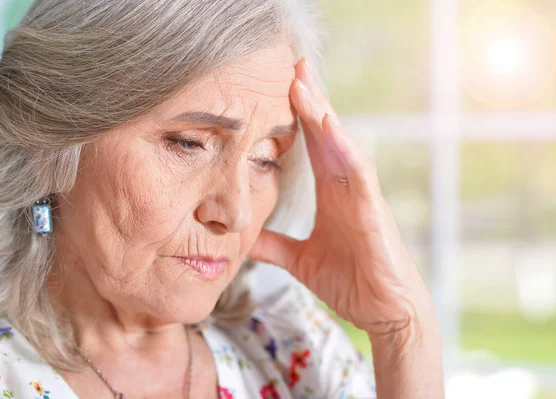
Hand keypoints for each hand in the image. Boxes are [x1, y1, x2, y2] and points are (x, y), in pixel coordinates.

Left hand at [247, 57, 434, 335]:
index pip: (311, 145)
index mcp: (331, 192)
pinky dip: (344, 149)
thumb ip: (271, 244)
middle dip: (310, 99)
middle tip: (291, 64)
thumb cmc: (351, 280)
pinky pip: (359, 174)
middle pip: (326, 134)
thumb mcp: (299, 260)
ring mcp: (362, 196)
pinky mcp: (374, 212)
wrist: (384, 312)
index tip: (276, 87)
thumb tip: (239, 238)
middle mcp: (346, 187)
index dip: (296, 115)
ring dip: (322, 114)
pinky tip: (328, 127)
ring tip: (302, 83)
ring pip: (341, 145)